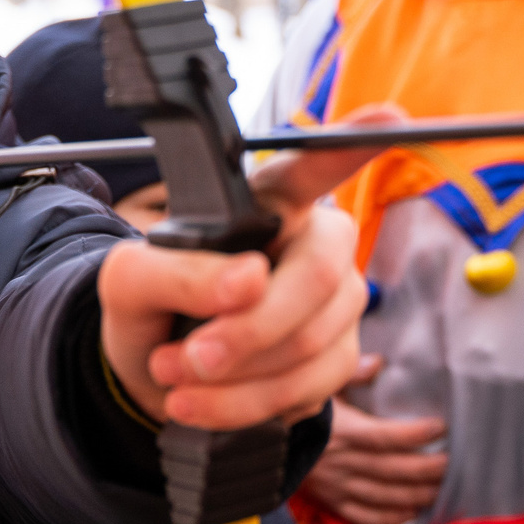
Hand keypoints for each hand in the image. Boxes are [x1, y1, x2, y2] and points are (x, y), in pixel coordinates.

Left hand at [96, 117, 391, 430]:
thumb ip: (175, 271)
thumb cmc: (152, 309)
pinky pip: (309, 387)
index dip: (354, 144)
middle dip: (251, 329)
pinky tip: (204, 402)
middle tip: (189, 358)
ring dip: (234, 377)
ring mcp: (336, 302)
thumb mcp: (129, 282)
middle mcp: (316, 242)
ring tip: (175, 377)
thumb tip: (248, 281)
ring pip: (312, 341)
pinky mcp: (338, 358)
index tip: (394, 119)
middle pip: (320, 274)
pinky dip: (245, 404)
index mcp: (267, 202)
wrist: (158, 380)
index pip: (313, 167)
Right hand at [300, 355, 447, 523]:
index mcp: (340, 432)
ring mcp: (337, 487)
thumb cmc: (296, 413)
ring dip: (418, 495)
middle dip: (428, 469)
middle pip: (393, 470)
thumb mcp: (319, 387)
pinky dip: (393, 518)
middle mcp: (341, 463)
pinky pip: (366, 517)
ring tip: (443, 489)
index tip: (440, 427)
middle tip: (454, 463)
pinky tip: (413, 511)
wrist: (260, 444)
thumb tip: (378, 363)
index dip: (415, 434)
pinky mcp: (332, 504)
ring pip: (385, 497)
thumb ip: (349, 374)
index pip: (385, 437)